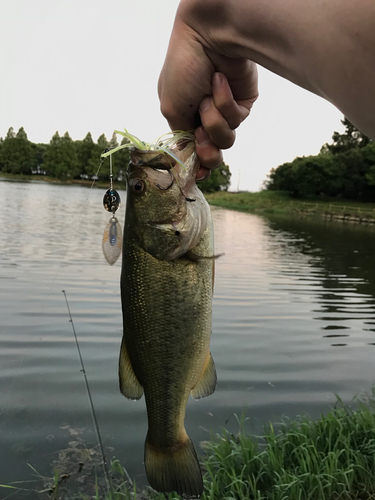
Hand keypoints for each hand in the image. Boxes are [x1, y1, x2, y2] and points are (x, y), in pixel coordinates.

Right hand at [158, 6, 257, 179]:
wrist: (208, 36)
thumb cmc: (183, 67)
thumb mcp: (171, 108)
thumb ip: (181, 138)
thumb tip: (191, 161)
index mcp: (184, 118)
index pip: (192, 150)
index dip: (196, 164)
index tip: (197, 174)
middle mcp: (204, 116)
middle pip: (212, 152)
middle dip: (207, 148)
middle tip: (202, 138)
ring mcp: (225, 109)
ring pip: (226, 138)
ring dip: (215, 119)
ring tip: (208, 97)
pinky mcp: (244, 102)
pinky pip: (238, 117)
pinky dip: (226, 102)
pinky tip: (220, 82)